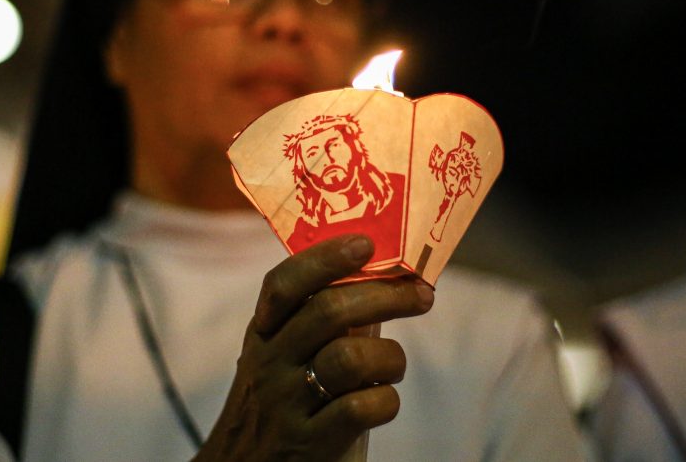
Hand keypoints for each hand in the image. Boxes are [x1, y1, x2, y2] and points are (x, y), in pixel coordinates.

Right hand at [194, 235, 433, 461]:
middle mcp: (270, 363)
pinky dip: (386, 401)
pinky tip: (382, 402)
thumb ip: (325, 321)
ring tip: (393, 366)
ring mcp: (286, 404)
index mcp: (264, 334)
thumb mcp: (289, 357)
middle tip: (421, 295)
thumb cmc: (287, 403)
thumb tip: (383, 275)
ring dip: (390, 358)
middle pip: (328, 311)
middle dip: (384, 295)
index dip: (324, 258)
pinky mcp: (308, 443)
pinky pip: (361, 408)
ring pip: (350, 359)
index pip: (283, 284)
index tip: (366, 243)